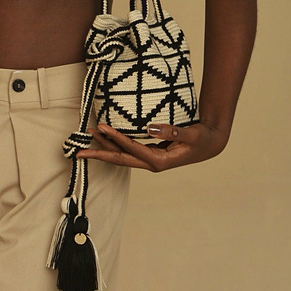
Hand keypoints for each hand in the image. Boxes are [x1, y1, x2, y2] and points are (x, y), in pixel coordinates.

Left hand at [75, 122, 228, 170]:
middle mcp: (151, 163)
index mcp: (160, 161)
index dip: (115, 139)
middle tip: (79, 149)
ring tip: (87, 139)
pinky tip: (104, 140)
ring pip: (122, 155)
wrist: (212, 143)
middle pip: (120, 159)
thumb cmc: (203, 139)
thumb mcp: (193, 134)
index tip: (101, 128)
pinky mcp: (149, 154)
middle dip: (99, 153)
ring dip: (104, 148)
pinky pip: (127, 151)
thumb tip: (148, 127)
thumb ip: (173, 131)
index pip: (132, 149)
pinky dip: (114, 146)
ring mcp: (149, 159)